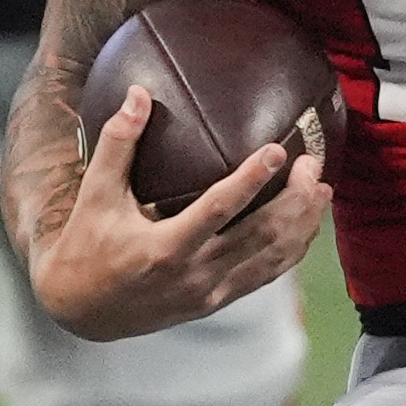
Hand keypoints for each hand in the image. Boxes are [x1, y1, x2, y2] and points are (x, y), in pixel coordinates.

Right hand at [24, 90, 330, 339]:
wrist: (82, 312)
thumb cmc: (86, 246)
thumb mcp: (95, 195)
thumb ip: (118, 143)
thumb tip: (137, 93)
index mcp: (166, 247)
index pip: (219, 209)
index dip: (252, 180)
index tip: (279, 150)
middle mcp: (195, 274)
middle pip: (261, 236)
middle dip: (294, 200)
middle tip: (313, 165)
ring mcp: (210, 293)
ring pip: (272, 259)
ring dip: (302, 226)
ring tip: (322, 191)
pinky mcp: (217, 303)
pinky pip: (264, 276)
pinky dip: (290, 251)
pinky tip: (305, 227)